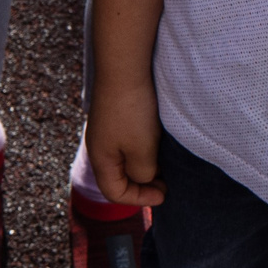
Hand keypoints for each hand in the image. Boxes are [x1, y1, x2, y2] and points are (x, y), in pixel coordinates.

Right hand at [85, 81, 165, 206]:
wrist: (124, 68)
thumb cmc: (132, 112)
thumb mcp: (142, 151)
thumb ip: (142, 173)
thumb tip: (144, 177)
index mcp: (101, 160)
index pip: (115, 193)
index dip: (140, 199)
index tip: (164, 193)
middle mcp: (100, 147)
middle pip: (118, 177)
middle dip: (143, 184)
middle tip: (167, 181)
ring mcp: (107, 130)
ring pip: (125, 159)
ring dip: (145, 165)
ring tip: (165, 162)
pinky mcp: (115, 116)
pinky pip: (127, 142)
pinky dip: (143, 148)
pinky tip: (157, 140)